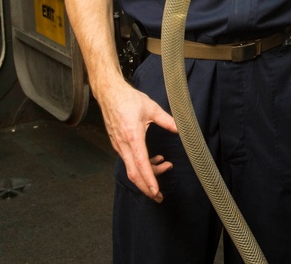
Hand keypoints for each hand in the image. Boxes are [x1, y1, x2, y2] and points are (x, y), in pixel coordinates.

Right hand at [97, 81, 177, 202]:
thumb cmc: (128, 99)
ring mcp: (119, 146)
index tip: (156, 191)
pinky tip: (155, 160)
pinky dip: (142, 165)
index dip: (149, 179)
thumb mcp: (152, 108)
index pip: (141, 164)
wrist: (109, 93)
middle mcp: (124, 145)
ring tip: (165, 167)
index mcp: (133, 137)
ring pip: (132, 168)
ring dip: (148, 174)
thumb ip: (167, 120)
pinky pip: (130, 161)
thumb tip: (181, 128)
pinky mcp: (118, 144)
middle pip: (134, 174)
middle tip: (159, 197)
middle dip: (147, 188)